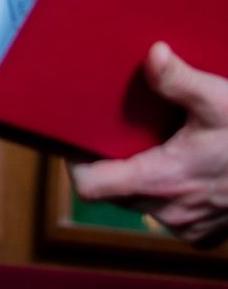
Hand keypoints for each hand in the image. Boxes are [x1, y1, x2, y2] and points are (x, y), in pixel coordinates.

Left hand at [71, 43, 227, 245]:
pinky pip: (169, 215)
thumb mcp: (220, 101)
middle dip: (110, 161)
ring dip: (141, 177)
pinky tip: (182, 167)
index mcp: (162, 180)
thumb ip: (180, 81)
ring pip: (140, 203)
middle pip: (113, 192)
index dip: (75, 162)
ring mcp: (188, 227)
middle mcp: (169, 212)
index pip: (91, 186)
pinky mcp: (206, 235)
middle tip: (117, 128)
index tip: (75, 135)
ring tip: (153, 143)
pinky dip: (168, 194)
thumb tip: (152, 53)